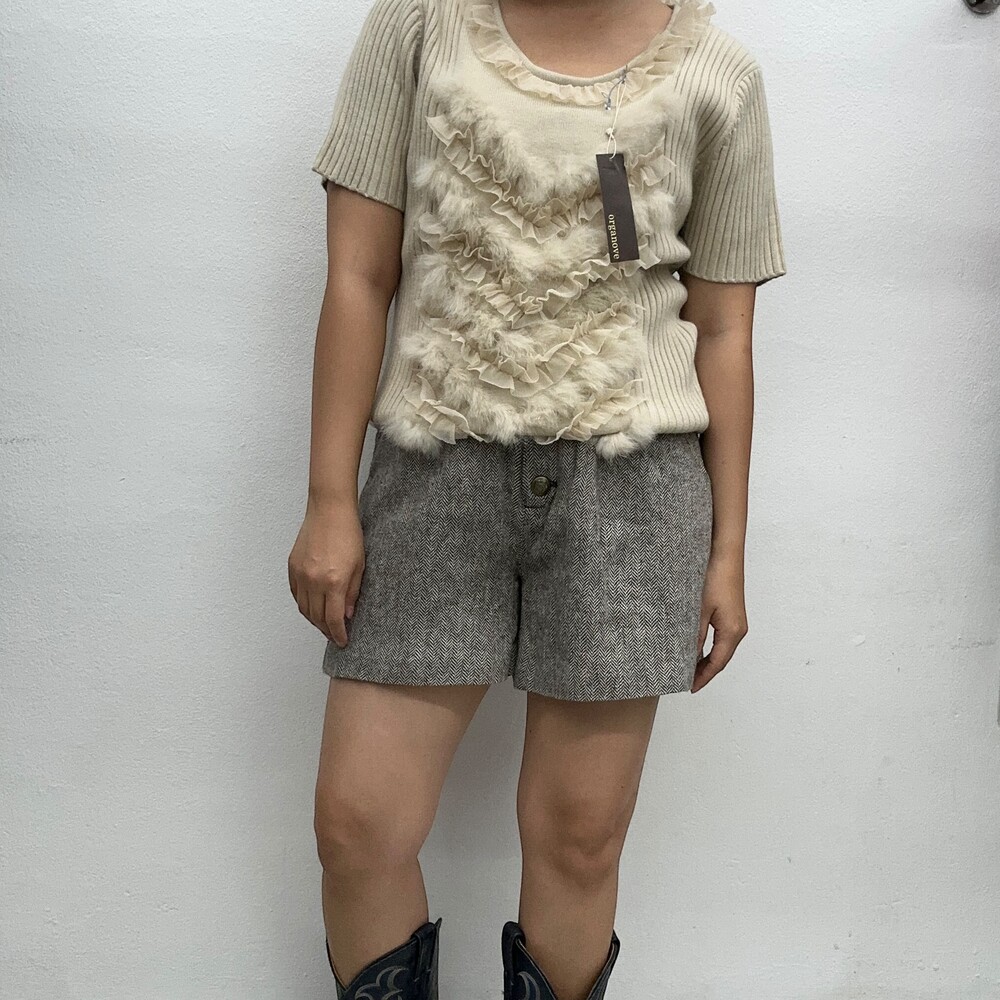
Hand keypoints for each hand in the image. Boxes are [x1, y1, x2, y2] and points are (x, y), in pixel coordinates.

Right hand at [288, 500, 364, 647]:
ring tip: (325, 624)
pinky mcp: (292, 566)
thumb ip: (352, 593)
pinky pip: (296, 594)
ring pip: (304, 608)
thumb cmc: (349, 534)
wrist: (330, 510)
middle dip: (326, 630)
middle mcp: (314, 581)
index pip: (333, 619)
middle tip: (335, 635)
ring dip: (314, 620)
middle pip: (316, 617)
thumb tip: (346, 615)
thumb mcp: (360, 566)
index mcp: (333, 582)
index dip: (338, 634)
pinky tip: (313, 607)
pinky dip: (304, 604)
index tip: (343, 641)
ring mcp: (300, 574)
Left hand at [691, 553, 747, 692]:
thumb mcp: (699, 609)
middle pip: (721, 659)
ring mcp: (737, 622)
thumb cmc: (714, 578)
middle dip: (704, 671)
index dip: (703, 677)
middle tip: (685, 680)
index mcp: (732, 632)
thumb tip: (688, 657)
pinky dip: (710, 647)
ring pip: (721, 649)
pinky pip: (722, 638)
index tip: (688, 687)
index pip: (717, 664)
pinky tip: (696, 647)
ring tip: (688, 668)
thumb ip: (694, 635)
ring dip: (706, 660)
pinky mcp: (732, 614)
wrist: (726, 554)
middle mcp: (738, 629)